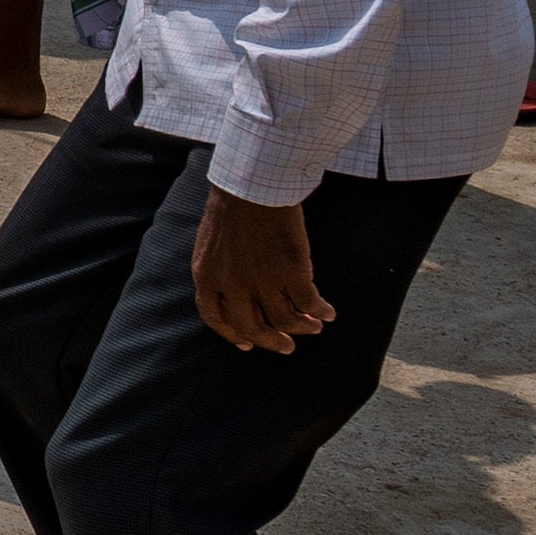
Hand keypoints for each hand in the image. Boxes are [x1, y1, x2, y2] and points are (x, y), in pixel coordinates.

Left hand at [190, 187, 334, 353]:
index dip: (233, 335)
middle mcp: (233, 285)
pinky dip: (321, 311)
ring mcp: (263, 282)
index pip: (216, 318)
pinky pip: (310, 303)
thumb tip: (231, 292)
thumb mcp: (210, 245)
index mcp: (207, 277)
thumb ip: (217, 271)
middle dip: (271, 342)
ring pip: (285, 320)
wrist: (252, 187)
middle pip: (252, 327)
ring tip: (314, 327)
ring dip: (302, 328)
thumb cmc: (232, 209)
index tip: (247, 345)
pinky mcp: (292, 273)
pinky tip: (328, 313)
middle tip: (287, 346)